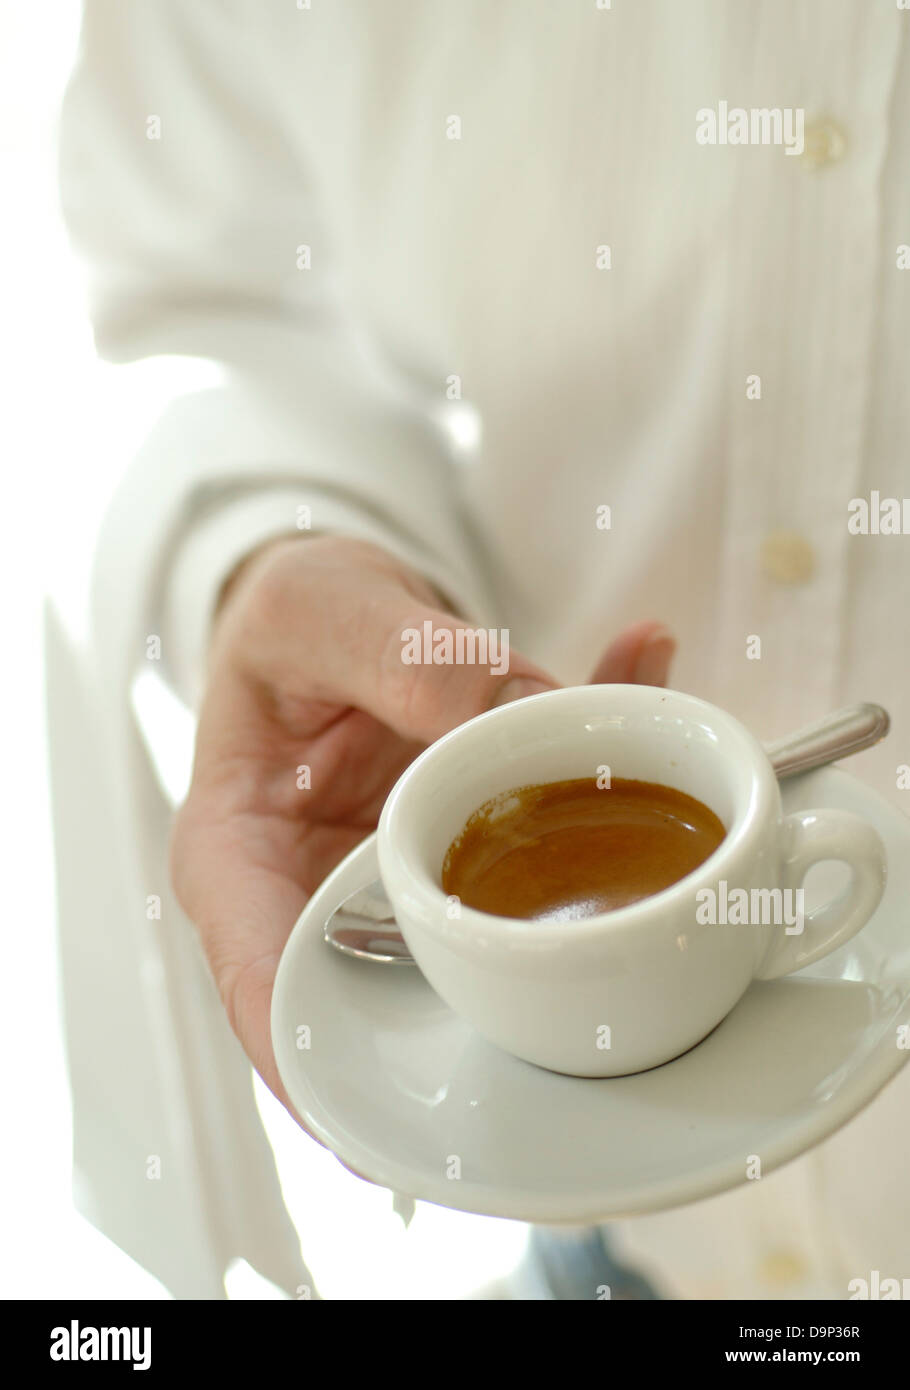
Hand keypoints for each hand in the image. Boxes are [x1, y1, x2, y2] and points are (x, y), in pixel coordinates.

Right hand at [170, 534, 674, 1126]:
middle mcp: (320, 894)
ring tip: (658, 885)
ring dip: (572, 900)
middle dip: (480, 1019)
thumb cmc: (293, 617)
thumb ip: (393, 655)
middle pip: (389, 995)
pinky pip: (542, 846)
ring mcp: (403, 885)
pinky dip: (604, 785)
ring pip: (485, 935)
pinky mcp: (469, 857)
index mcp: (240, 858)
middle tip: (575, 1042)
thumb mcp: (317, 606)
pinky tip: (647, 695)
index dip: (316, 1074)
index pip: (262, 988)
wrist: (345, 609)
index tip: (381, 1134)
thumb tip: (499, 713)